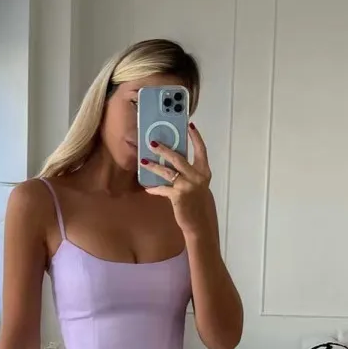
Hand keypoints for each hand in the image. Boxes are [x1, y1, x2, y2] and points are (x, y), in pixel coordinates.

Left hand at [141, 123, 213, 240]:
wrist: (199, 223)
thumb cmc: (196, 202)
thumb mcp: (197, 184)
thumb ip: (189, 172)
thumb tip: (173, 160)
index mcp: (204, 171)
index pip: (201, 150)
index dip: (196, 137)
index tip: (190, 125)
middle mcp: (197, 176)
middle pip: (179, 158)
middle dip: (164, 149)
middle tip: (152, 142)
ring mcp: (188, 186)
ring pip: (168, 172)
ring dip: (154, 166)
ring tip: (143, 161)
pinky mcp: (178, 196)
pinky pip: (162, 189)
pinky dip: (154, 188)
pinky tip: (147, 187)